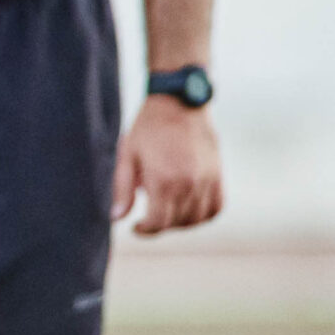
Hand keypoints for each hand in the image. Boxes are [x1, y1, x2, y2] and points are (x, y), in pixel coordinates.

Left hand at [114, 94, 222, 234]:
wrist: (179, 104)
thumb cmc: (148, 129)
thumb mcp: (127, 156)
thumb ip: (121, 189)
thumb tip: (115, 218)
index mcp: (164, 180)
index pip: (158, 222)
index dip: (145, 230)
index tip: (136, 227)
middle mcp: (189, 183)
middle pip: (177, 222)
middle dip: (160, 226)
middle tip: (147, 219)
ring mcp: (207, 180)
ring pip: (197, 218)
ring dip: (181, 223)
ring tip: (166, 213)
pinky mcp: (218, 175)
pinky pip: (216, 207)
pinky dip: (203, 215)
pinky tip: (188, 211)